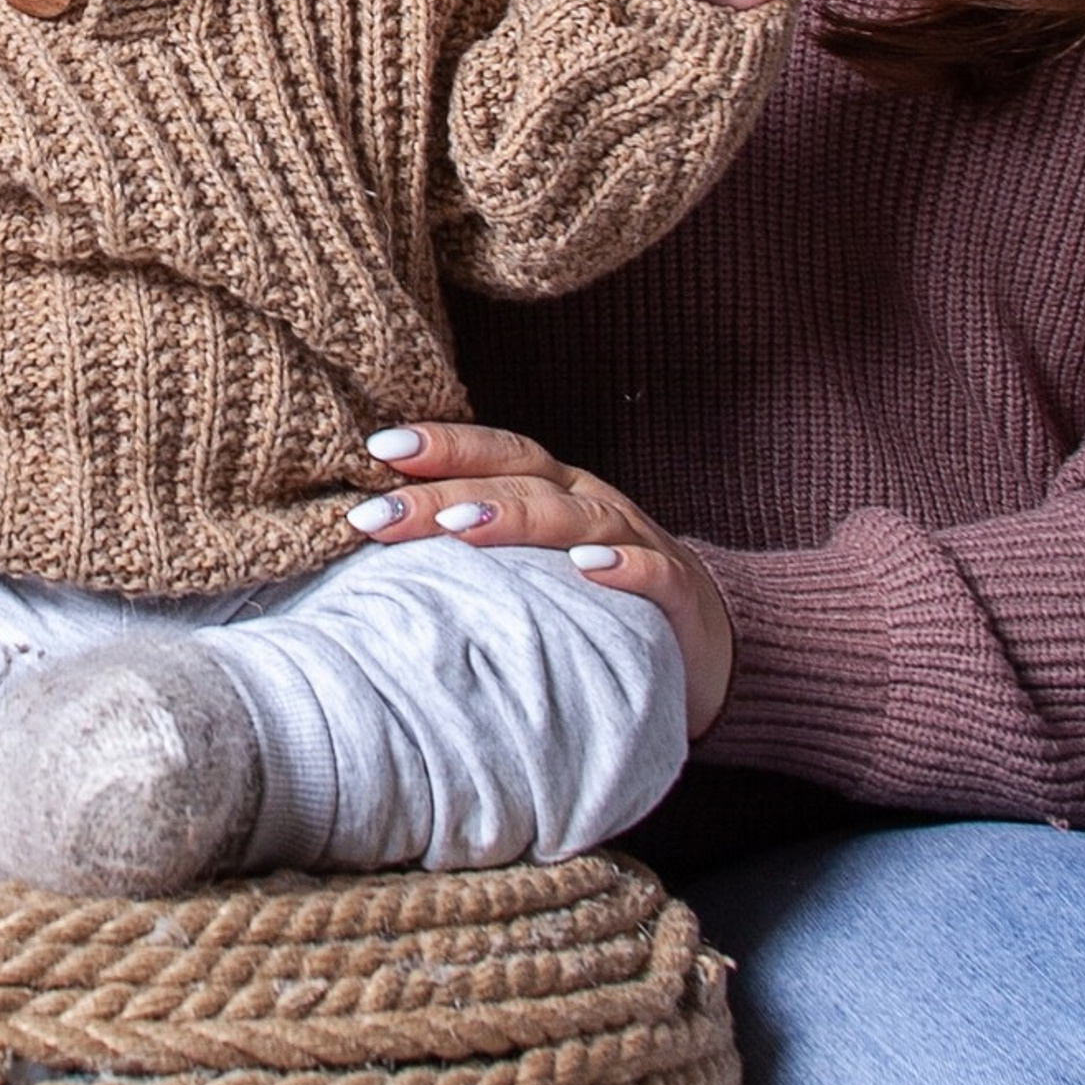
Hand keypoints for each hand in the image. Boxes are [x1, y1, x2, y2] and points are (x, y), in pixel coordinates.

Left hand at [343, 421, 735, 731]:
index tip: (375, 451)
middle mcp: (589, 502)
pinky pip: (653, 572)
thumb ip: (474, 549)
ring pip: (576, 517)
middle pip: (516, 482)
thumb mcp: (534, 567)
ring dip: (518, 518)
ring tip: (461, 529)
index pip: (492, 455)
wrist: (710, 639)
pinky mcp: (678, 593)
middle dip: (446, 492)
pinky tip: (588, 569)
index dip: (440, 446)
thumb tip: (374, 549)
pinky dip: (623, 566)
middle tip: (381, 513)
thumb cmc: (597, 598)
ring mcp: (636, 542)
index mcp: (551, 490)